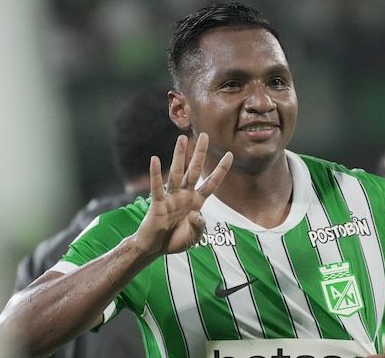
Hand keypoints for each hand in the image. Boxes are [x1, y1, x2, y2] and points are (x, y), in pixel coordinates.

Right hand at [133, 133, 232, 257]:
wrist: (155, 249)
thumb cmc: (176, 241)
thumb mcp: (194, 237)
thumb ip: (199, 227)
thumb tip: (197, 214)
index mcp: (196, 203)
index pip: (211, 183)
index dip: (221, 170)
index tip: (230, 154)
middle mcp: (185, 196)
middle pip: (194, 170)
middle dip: (200, 154)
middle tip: (205, 135)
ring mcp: (171, 198)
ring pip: (177, 173)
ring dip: (179, 156)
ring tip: (181, 139)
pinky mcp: (158, 204)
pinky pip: (157, 187)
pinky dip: (156, 174)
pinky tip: (155, 159)